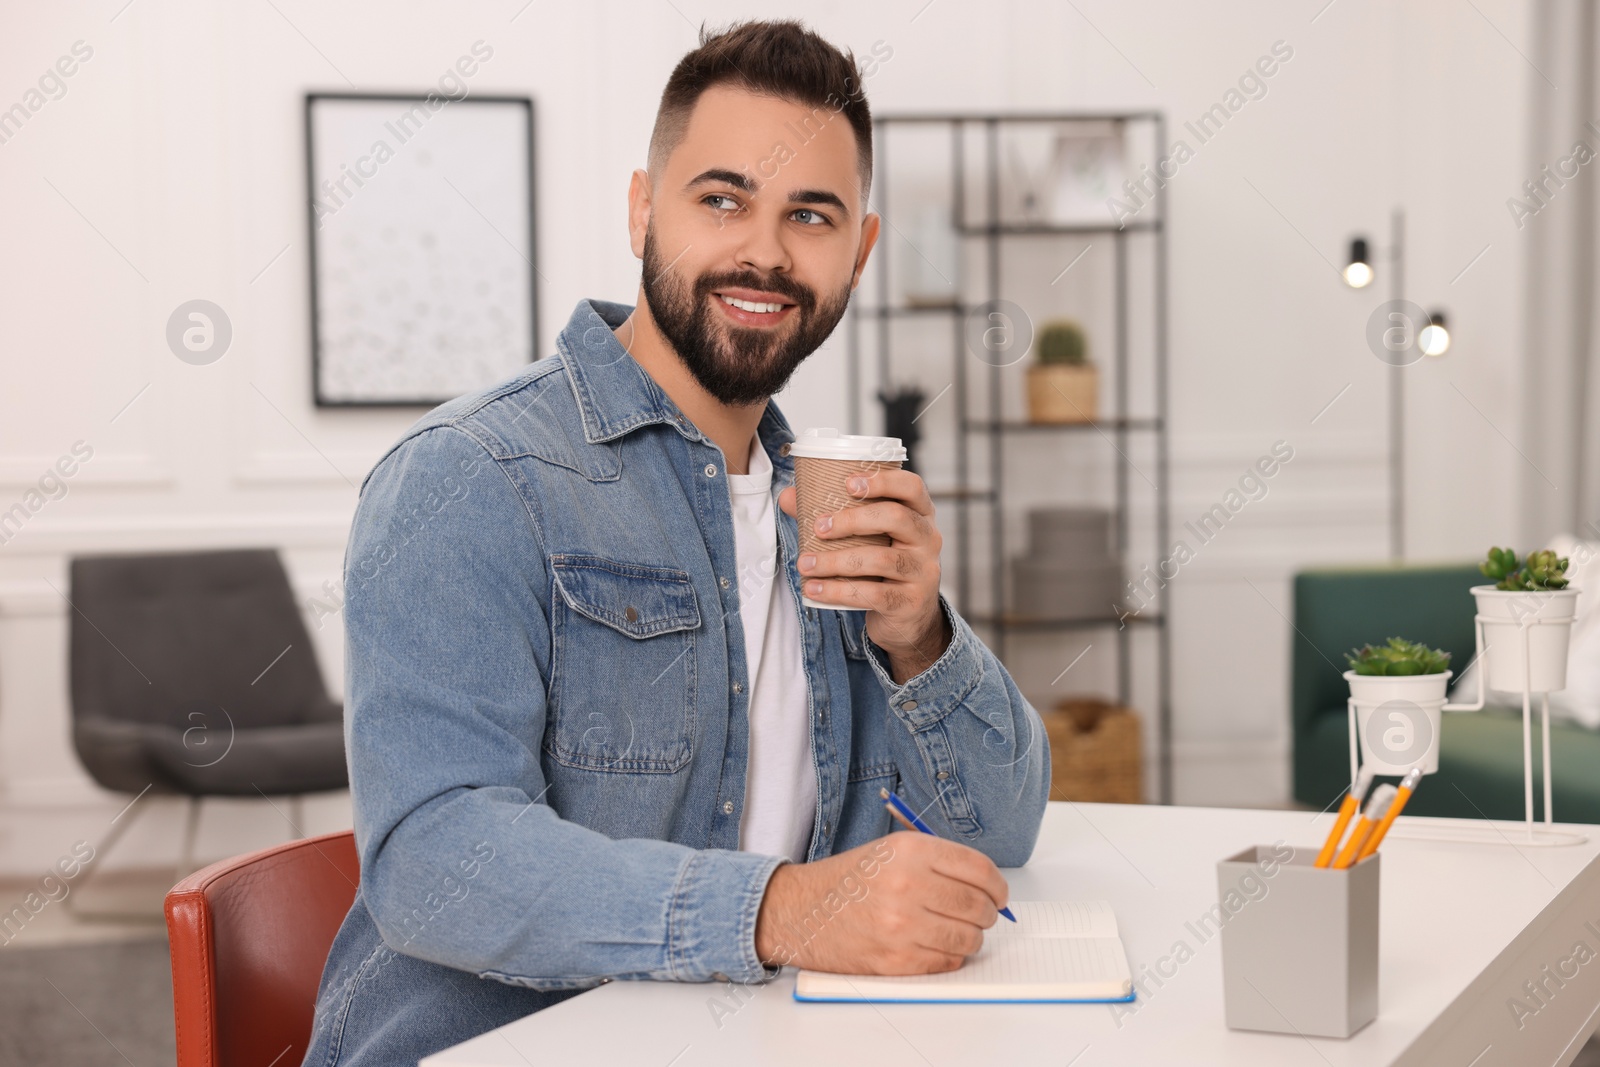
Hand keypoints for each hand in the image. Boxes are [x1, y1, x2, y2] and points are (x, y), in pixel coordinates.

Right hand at [754, 831, 1008, 973]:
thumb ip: (939, 862)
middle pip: (978, 905)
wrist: (801, 911)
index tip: (999, 894)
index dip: (997, 885)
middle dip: (988, 913)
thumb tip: (987, 886)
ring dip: (971, 938)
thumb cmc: (847, 881)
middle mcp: (907, 885)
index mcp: (910, 850)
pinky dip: (950, 957)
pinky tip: (936, 945)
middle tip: (983, 914)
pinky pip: (947, 962)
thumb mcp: (891, 849)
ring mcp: (902, 925)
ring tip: (958, 931)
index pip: (979, 869)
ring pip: (968, 938)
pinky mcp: (896, 959)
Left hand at [778, 469, 949, 678]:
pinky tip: (814, 589)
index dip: (883, 481)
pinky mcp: (911, 601)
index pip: (911, 487)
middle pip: (896, 518)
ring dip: (836, 561)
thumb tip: (788, 497)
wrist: (910, 617)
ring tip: (805, 564)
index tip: (849, 483)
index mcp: (920, 514)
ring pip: (881, 559)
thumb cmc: (884, 565)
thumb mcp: (869, 537)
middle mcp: (928, 539)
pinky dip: (838, 591)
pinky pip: (873, 594)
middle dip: (853, 520)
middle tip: (819, 527)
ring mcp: (923, 571)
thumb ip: (832, 515)